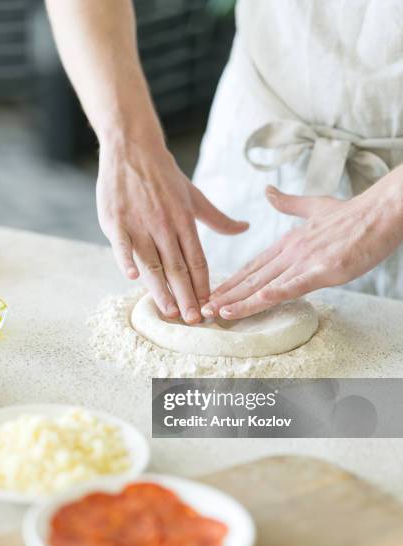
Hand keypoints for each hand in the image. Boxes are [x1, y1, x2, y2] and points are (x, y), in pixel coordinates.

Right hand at [97, 137, 248, 322]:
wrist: (133, 147)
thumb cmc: (165, 176)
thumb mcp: (195, 196)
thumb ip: (218, 218)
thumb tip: (245, 228)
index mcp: (184, 222)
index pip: (197, 260)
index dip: (203, 285)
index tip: (209, 307)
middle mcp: (164, 225)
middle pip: (177, 267)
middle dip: (186, 296)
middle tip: (193, 320)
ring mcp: (139, 224)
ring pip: (152, 262)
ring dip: (161, 288)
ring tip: (170, 311)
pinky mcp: (116, 220)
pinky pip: (122, 244)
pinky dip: (126, 260)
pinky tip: (132, 277)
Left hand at [201, 172, 402, 319]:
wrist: (381, 210)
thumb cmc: (351, 213)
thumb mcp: (314, 207)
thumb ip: (289, 204)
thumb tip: (268, 192)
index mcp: (288, 242)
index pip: (253, 266)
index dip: (232, 281)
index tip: (213, 294)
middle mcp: (291, 251)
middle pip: (252, 277)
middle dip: (226, 295)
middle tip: (204, 310)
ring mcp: (306, 260)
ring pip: (266, 284)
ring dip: (241, 300)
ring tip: (218, 313)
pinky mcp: (324, 268)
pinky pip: (295, 284)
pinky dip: (274, 293)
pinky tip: (257, 301)